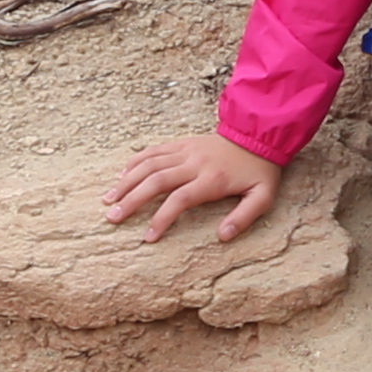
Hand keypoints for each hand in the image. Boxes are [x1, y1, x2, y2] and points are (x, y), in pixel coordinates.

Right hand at [105, 133, 280, 242]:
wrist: (259, 134)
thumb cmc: (259, 170)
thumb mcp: (263, 196)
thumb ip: (244, 217)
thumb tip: (223, 236)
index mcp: (212, 179)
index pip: (180, 199)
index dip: (161, 218)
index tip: (148, 237)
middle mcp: (194, 163)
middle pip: (156, 180)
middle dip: (131, 200)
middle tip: (112, 218)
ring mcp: (186, 150)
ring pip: (149, 164)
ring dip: (126, 181)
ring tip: (108, 199)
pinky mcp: (181, 143)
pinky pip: (153, 150)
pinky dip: (135, 162)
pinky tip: (121, 175)